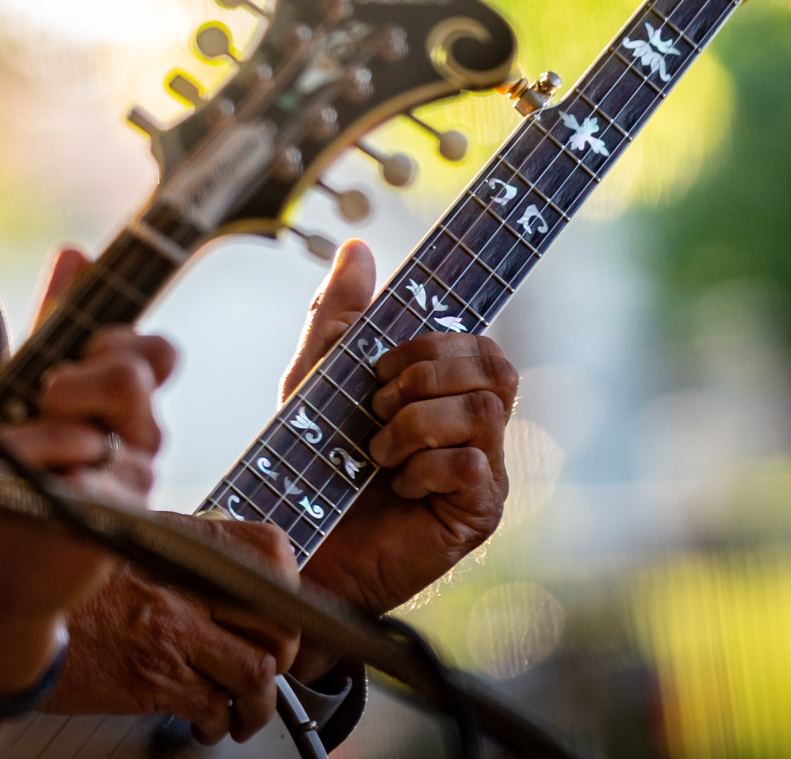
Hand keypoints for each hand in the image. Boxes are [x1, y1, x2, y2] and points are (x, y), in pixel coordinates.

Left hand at [0, 328, 174, 714]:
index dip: (119, 339)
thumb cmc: (11, 464)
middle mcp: (141, 439)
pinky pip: (90, 468)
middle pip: (134, 374)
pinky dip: (40, 459)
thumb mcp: (25, 384)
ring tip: (17, 443)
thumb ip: (54, 323)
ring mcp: (134, 480)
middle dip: (79, 376)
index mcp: (126, 402)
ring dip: (51, 419)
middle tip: (42, 398)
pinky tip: (19, 474)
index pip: (156, 350)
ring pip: (115, 416)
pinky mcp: (115, 518)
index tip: (80, 349)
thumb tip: (76, 252)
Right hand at [52, 513, 299, 742]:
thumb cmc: (61, 583)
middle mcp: (182, 583)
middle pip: (276, 619)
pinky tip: (202, 721)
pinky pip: (215, 708)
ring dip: (256, 700)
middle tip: (262, 667)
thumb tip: (214, 566)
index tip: (274, 609)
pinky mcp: (153, 678)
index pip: (270, 551)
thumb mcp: (120, 540)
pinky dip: (218, 723)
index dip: (286, 583)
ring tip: (241, 708)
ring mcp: (171, 631)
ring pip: (257, 672)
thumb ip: (170, 549)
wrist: (8, 614)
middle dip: (279, 654)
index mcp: (176, 541)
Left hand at [285, 241, 516, 678]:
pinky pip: (471, 463)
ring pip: (482, 408)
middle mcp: (475, 429)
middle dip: (422, 371)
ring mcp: (482, 471)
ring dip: (413, 420)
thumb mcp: (317, 378)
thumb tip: (359, 247)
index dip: (443, 336)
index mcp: (444, 392)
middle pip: (493, 363)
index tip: (385, 357)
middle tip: (373, 402)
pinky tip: (395, 486)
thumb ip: (341, 316)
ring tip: (376, 451)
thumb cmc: (311, 466)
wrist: (297, 543)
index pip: (477, 342)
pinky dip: (421, 465)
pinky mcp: (477, 513)